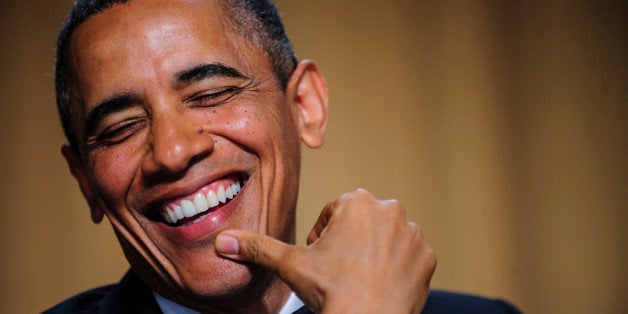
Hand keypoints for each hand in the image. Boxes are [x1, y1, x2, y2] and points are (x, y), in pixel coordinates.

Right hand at [215, 189, 435, 312]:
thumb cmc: (332, 290)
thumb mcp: (291, 264)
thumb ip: (258, 246)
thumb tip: (223, 241)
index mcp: (358, 202)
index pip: (335, 212)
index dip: (324, 237)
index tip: (322, 258)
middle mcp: (391, 209)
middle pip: (362, 222)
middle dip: (350, 241)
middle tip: (340, 269)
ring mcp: (414, 233)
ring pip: (386, 237)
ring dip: (374, 251)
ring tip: (360, 277)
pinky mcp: (428, 256)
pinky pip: (409, 255)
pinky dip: (397, 266)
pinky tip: (381, 283)